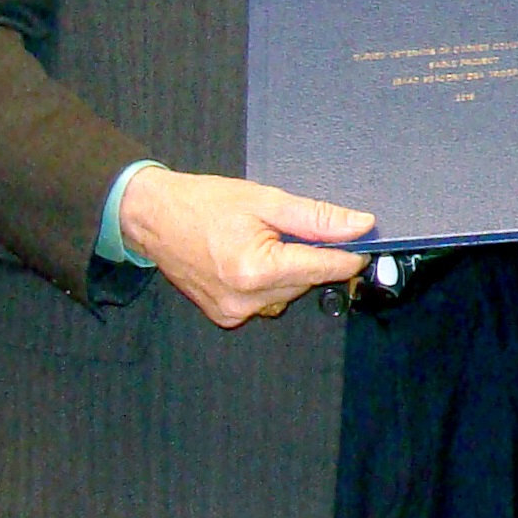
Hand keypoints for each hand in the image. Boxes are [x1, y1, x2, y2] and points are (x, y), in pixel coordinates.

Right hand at [119, 165, 371, 327]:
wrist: (152, 218)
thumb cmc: (204, 203)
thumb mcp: (266, 200)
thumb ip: (317, 217)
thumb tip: (362, 226)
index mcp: (256, 270)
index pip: (325, 268)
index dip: (348, 254)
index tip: (364, 242)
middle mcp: (245, 299)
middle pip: (308, 281)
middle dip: (312, 256)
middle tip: (292, 230)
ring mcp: (234, 312)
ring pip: (290, 292)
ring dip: (291, 270)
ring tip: (265, 242)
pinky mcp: (225, 317)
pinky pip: (268, 301)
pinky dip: (271, 282)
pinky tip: (252, 260)